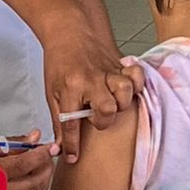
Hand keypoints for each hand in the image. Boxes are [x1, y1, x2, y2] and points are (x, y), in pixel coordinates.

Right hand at [0, 131, 57, 189]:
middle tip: (49, 156)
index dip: (42, 154)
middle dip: (47, 168)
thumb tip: (33, 137)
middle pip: (34, 183)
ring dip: (45, 181)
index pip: (25, 164)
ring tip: (44, 167)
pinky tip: (36, 183)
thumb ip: (14, 143)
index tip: (50, 147)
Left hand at [42, 30, 144, 161]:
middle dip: (103, 120)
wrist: (68, 31)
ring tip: (111, 102)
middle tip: (95, 116)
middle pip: (107, 109)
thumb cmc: (60, 63)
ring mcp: (108, 71)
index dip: (72, 145)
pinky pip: (136, 75)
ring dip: (120, 102)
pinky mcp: (120, 65)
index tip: (73, 158)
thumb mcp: (52, 93)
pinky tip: (127, 87)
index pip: (71, 123)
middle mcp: (91, 80)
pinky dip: (136, 83)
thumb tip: (60, 149)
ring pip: (125, 91)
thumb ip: (58, 121)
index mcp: (70, 88)